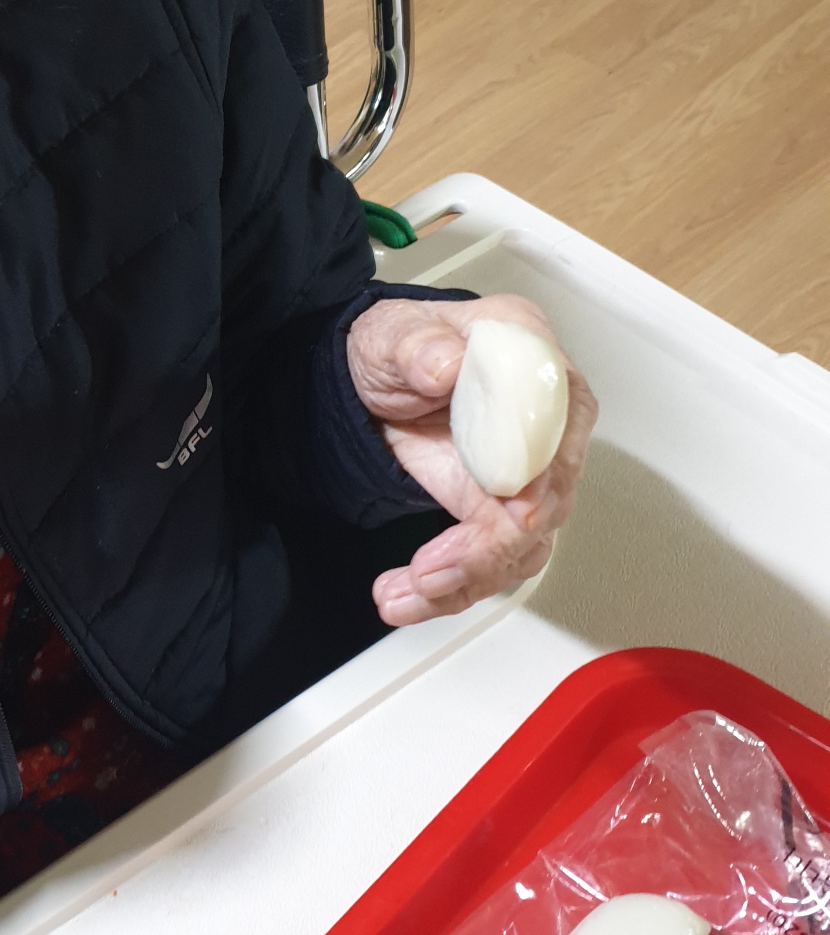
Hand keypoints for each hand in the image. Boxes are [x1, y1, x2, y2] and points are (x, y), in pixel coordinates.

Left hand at [346, 293, 597, 627]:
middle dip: (491, 547)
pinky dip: (449, 588)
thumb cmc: (400, 350)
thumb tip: (447, 364)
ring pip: (521, 545)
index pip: (560, 423)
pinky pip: (490, 561)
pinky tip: (406, 598)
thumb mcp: (393, 335)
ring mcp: (526, 473)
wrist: (374, 386)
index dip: (543, 473)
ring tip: (403, 594)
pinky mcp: (498, 512)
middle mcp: (545, 423)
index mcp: (532, 363)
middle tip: (433, 572)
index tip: (516, 512)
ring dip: (465, 580)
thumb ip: (417, 346)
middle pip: (549, 498)